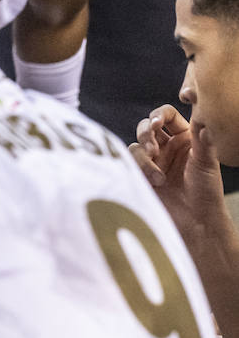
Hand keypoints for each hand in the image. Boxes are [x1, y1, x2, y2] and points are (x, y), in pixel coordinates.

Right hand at [129, 106, 227, 239]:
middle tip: (152, 147)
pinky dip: (139, 169)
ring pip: (136, 145)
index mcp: (185, 138)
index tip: (157, 123)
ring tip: (158, 177)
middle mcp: (167, 147)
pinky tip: (153, 182)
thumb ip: (203, 139)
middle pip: (146, 126)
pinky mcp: (139, 175)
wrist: (194, 223)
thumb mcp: (207, 162)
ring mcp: (151, 161)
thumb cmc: (206, 193)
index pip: (168, 115)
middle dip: (145, 133)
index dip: (160, 115)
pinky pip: (129, 162)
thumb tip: (203, 116)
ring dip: (144, 158)